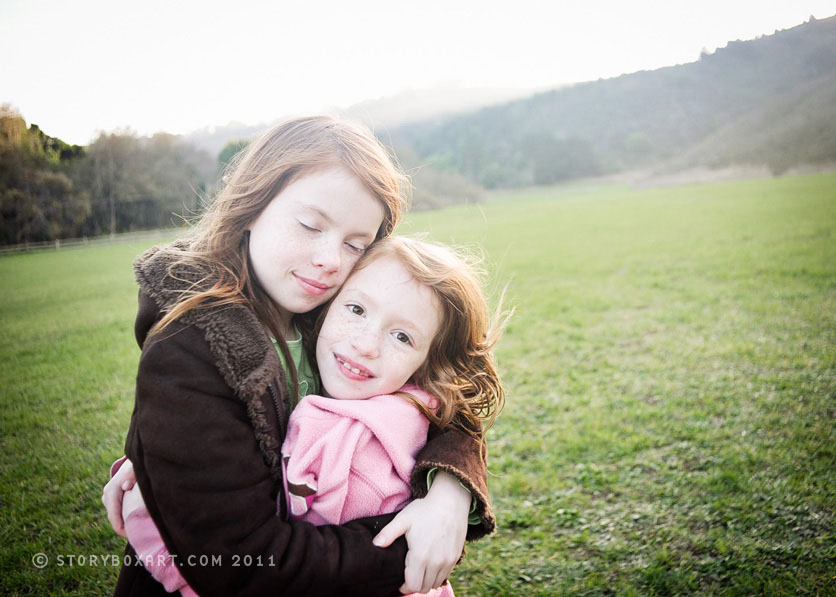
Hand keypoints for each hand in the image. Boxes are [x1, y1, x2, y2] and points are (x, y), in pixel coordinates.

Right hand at [102, 457, 135, 537]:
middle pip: (113, 518)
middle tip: (136, 537)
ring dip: (124, 524)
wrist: (134, 460)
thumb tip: (125, 486)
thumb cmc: (137, 465)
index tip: (130, 535)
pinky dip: (124, 519)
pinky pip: (117, 513)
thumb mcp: (136, 467)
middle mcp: (107, 494)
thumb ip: (132, 474)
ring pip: (115, 516)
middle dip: (123, 529)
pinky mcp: (113, 499)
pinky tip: (134, 525)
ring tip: (136, 534)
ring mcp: (109, 497)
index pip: (113, 513)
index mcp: (111, 490)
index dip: (120, 527)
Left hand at [373, 471, 470, 593]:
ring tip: (419, 570)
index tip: (399, 580)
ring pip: (435, 584)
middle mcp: (436, 562)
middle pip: (424, 588)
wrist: (451, 501)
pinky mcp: (455, 557)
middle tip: (408, 575)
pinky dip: (437, 575)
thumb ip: (388, 533)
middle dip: (414, 585)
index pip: (412, 585)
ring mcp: (447, 561)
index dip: (403, 587)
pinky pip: (445, 575)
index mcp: (420, 556)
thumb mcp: (404, 519)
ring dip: (426, 581)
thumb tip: (375, 544)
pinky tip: (431, 565)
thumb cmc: (425, 509)